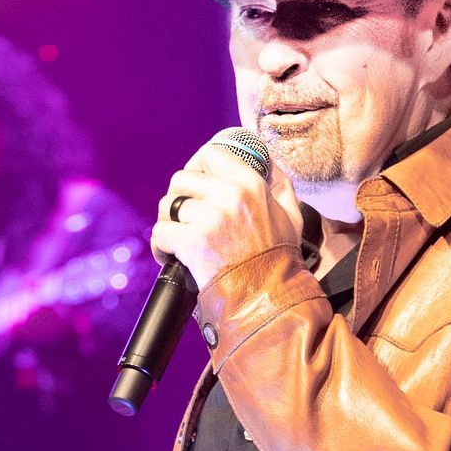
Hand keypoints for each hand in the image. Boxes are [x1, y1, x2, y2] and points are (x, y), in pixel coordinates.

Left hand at [150, 139, 303, 293]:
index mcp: (250, 182)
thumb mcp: (290, 215)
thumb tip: (268, 164)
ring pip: (168, 205)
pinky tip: (169, 255)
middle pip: (181, 179)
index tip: (195, 186)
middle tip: (183, 218)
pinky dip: (160, 245)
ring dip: (168, 222)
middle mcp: (230, 194)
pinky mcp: (194, 241)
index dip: (196, 168)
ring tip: (176, 239)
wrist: (270, 296)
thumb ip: (279, 186)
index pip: (209, 154)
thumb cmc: (280, 258)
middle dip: (178, 198)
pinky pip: (161, 232)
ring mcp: (211, 218)